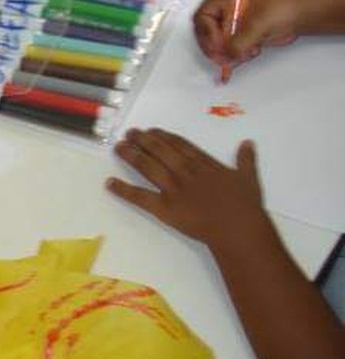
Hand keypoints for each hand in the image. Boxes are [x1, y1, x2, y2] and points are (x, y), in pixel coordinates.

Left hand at [107, 128, 267, 248]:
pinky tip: (109, 183)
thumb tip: (248, 142)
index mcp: (203, 164)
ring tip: (118, 147)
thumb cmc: (246, 206)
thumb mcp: (249, 178)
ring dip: (131, 155)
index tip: (151, 130)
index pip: (178, 145)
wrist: (238, 228)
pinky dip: (123, 190)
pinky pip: (140, 197)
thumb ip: (246, 160)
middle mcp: (184, 171)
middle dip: (142, 140)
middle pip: (159, 151)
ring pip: (147, 167)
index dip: (162, 136)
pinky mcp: (164, 207)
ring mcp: (172, 188)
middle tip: (129, 133)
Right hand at [193, 0, 299, 69]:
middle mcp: (222, 9)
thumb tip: (227, 54)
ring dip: (227, 53)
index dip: (209, 34)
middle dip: (215, 47)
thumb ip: (241, 41)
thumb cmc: (281, 9)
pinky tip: (249, 53)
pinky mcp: (235, 35)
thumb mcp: (258, 25)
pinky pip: (226, 50)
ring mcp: (228, 23)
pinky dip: (234, 56)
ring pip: (215, 44)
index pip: (203, 18)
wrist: (298, 16)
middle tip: (224, 58)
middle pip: (205, 33)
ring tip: (246, 53)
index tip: (220, 46)